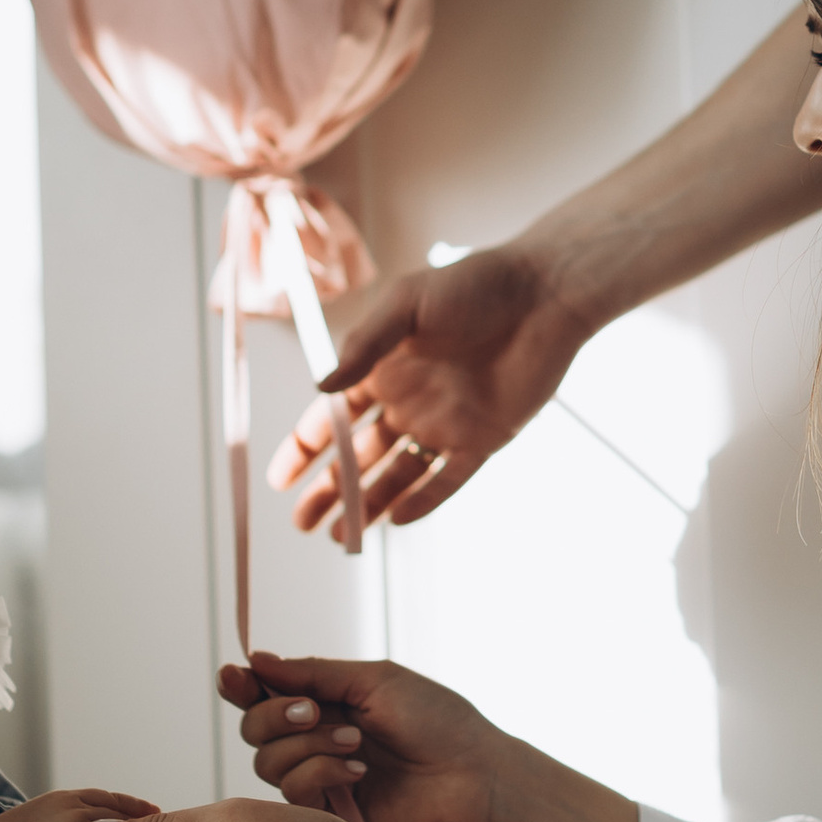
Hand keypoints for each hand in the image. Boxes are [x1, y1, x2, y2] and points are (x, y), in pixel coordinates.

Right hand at [219, 651, 505, 821]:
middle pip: (253, 729)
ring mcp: (320, 779)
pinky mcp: (329, 815)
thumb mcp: (374, 681)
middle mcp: (314, 741)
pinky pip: (294, 792)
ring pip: (267, 762)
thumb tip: (255, 660)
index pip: (263, 694)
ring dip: (308, 744)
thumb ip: (313, 674)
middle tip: (313, 710)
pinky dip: (322, 772)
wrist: (473, 774)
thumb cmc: (437, 721)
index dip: (240, 686)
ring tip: (356, 741)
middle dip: (275, 714)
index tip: (233, 677)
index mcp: (325, 703)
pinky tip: (360, 771)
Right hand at [266, 243, 586, 537]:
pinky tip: (395, 520)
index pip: (333, 419)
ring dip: (369, 504)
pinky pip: (448, 480)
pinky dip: (423, 500)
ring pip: (398, 475)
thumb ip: (364, 347)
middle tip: (302, 523)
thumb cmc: (475, 285)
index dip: (304, 450)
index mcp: (383, 370)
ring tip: (340, 536)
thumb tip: (320, 387)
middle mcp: (409, 401)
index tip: (279, 480)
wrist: (542, 295)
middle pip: (359, 457)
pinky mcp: (483, 439)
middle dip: (329, 491)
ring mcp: (444, 423)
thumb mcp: (406, 305)